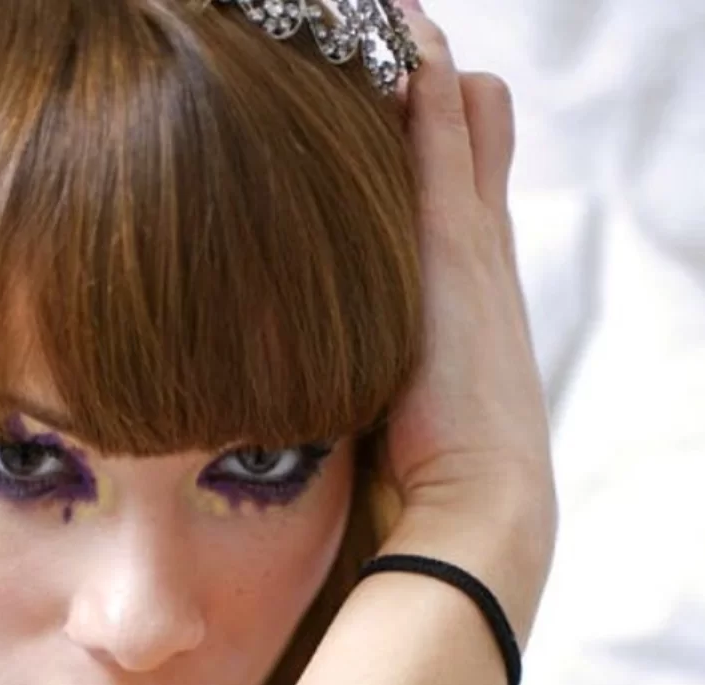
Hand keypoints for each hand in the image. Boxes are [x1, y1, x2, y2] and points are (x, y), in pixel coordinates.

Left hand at [376, 0, 557, 641]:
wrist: (475, 509)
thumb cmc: (427, 483)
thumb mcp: (396, 414)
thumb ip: (373, 374)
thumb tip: (330, 375)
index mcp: (469, 297)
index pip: (463, 187)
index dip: (435, 136)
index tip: (385, 97)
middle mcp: (481, 257)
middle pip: (475, 133)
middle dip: (430, 86)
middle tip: (376, 33)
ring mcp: (476, 245)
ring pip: (463, 118)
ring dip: (420, 68)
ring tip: (372, 14)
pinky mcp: (460, 243)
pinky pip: (445, 131)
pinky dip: (418, 76)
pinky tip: (390, 24)